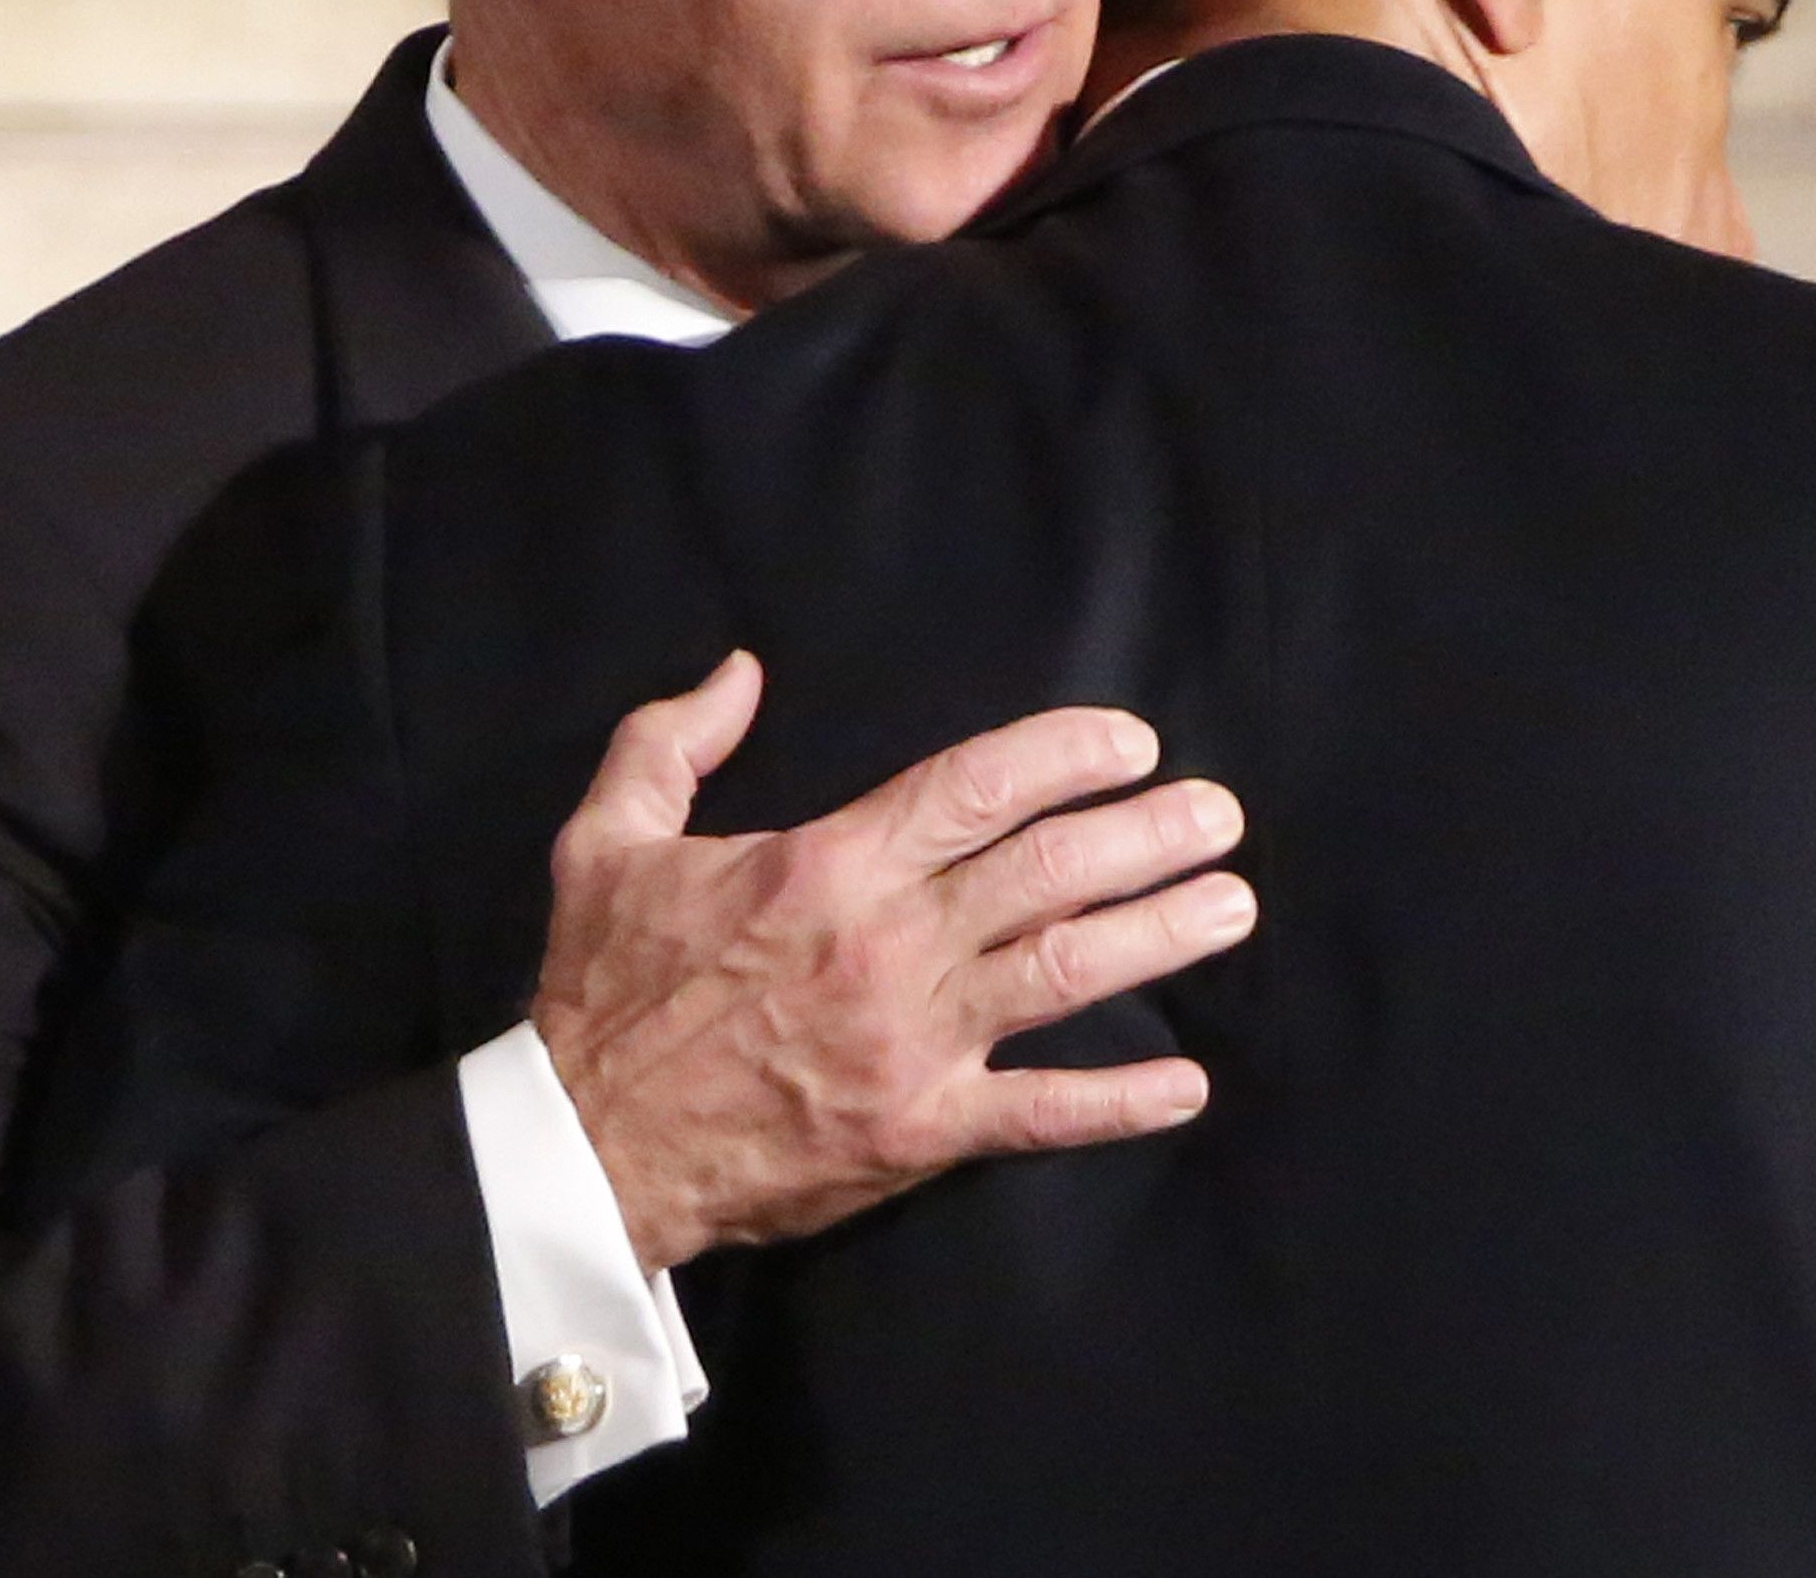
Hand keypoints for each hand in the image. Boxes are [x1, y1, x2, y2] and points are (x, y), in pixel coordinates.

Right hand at [530, 651, 1254, 1274]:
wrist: (584, 1146)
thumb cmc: (603, 989)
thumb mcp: (606, 838)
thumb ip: (671, 739)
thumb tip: (741, 669)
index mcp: (827, 865)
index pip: (976, 788)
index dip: (1066, 756)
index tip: (1130, 743)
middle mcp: (888, 945)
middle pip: (1047, 871)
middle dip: (1146, 835)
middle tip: (1219, 814)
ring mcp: (913, 1042)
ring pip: (1062, 972)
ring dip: (1158, 936)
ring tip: (1231, 904)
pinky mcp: (918, 1131)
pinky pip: (1037, 1113)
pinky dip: (1117, 1101)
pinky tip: (1187, 1084)